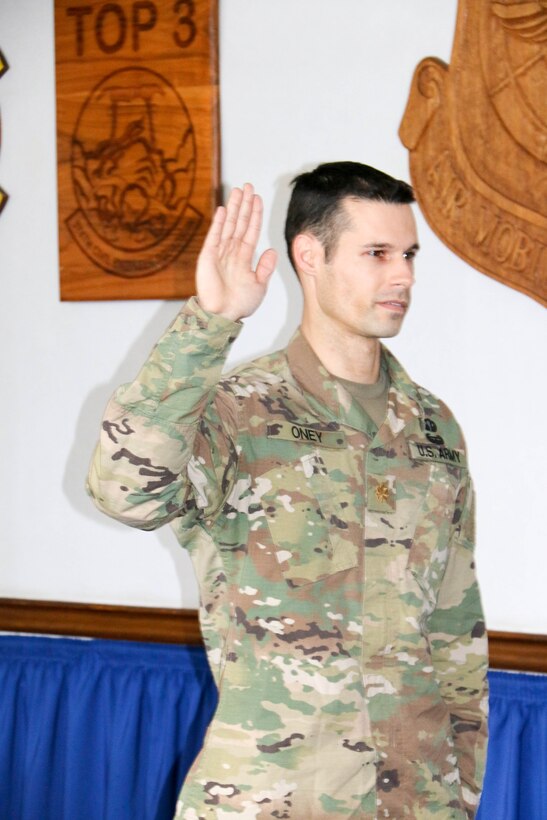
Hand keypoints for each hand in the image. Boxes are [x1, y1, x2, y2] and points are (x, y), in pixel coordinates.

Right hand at [195, 183, 277, 321]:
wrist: (222, 315)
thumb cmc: (240, 304)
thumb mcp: (259, 285)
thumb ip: (265, 268)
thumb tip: (271, 250)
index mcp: (244, 257)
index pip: (251, 230)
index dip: (255, 214)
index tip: (258, 198)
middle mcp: (232, 251)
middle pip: (240, 223)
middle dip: (244, 205)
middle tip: (248, 185)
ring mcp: (220, 252)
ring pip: (228, 225)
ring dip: (233, 208)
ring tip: (237, 190)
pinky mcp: (208, 257)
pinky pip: (214, 236)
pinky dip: (219, 223)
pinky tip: (224, 210)